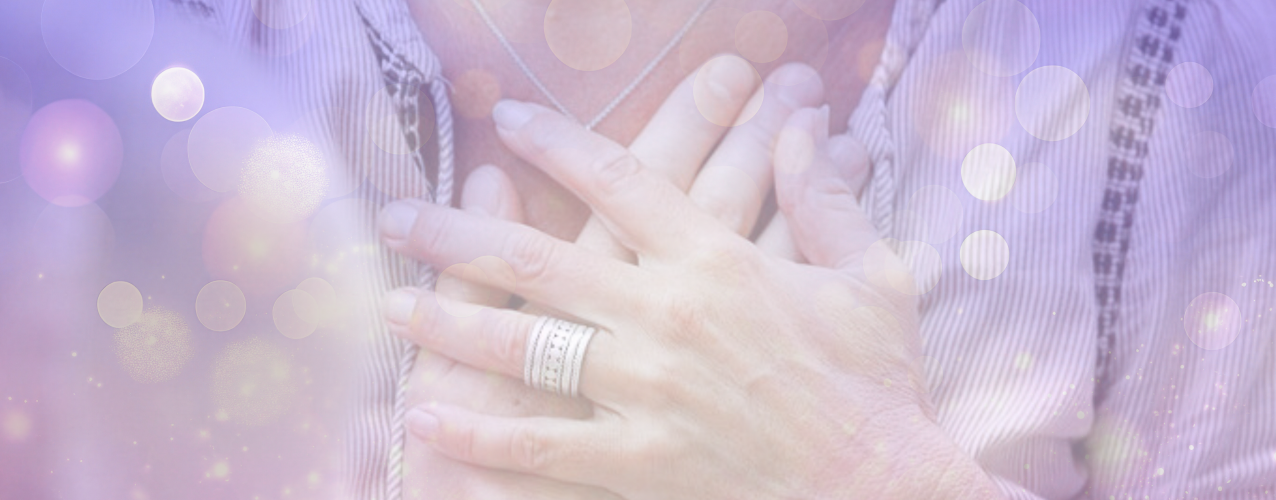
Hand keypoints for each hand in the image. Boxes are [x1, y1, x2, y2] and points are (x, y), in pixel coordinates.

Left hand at [381, 101, 995, 497]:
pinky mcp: (639, 461)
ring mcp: (646, 391)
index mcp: (716, 261)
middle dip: (457, 233)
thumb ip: (825, 198)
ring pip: (523, 344)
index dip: (556, 143)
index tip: (507, 120)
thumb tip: (805, 127)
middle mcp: (667, 316)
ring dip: (448, 321)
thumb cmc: (880, 385)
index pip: (618, 181)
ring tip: (391, 305)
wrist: (884, 491)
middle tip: (401, 216)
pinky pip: (539, 445)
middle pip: (537, 258)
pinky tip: (426, 416)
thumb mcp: (870, 276)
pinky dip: (478, 431)